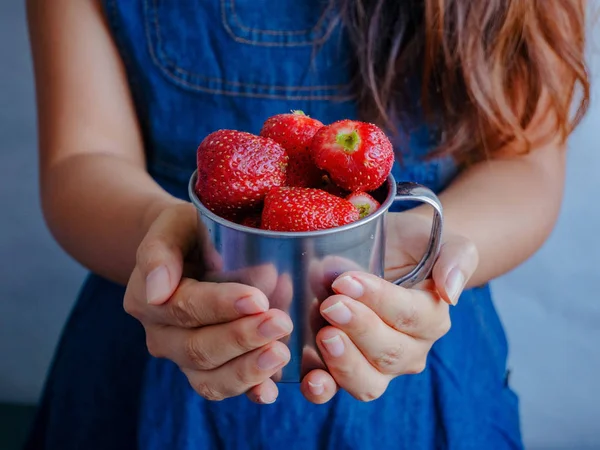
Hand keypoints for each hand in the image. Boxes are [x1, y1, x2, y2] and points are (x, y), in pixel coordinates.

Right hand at [124, 203, 293, 403]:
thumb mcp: (171, 225)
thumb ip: (159, 251)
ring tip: (281, 352)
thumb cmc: (186, 232)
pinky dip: (247, 391)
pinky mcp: (208, 370)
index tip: (257, 299)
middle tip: (280, 323)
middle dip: (241, 338)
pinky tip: (269, 390)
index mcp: (148, 300)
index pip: (184, 307)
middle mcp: (162, 336)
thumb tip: (157, 291)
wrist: (190, 250)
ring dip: (247, 370)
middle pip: (198, 348)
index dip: (220, 306)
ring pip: (209, 379)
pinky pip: (223, 389)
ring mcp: (183, 359)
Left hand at [298, 212, 478, 402]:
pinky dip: (324, 389)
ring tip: (324, 335)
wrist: (382, 251)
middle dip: (359, 328)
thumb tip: (452, 293)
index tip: (348, 281)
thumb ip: (456, 258)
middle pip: (390, 352)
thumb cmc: (410, 245)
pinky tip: (311, 379)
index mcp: (432, 319)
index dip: (380, 301)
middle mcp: (409, 350)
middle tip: (331, 304)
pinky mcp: (345, 371)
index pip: (411, 317)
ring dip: (345, 362)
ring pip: (369, 381)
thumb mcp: (438, 239)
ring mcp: (378, 366)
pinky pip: (338, 390)